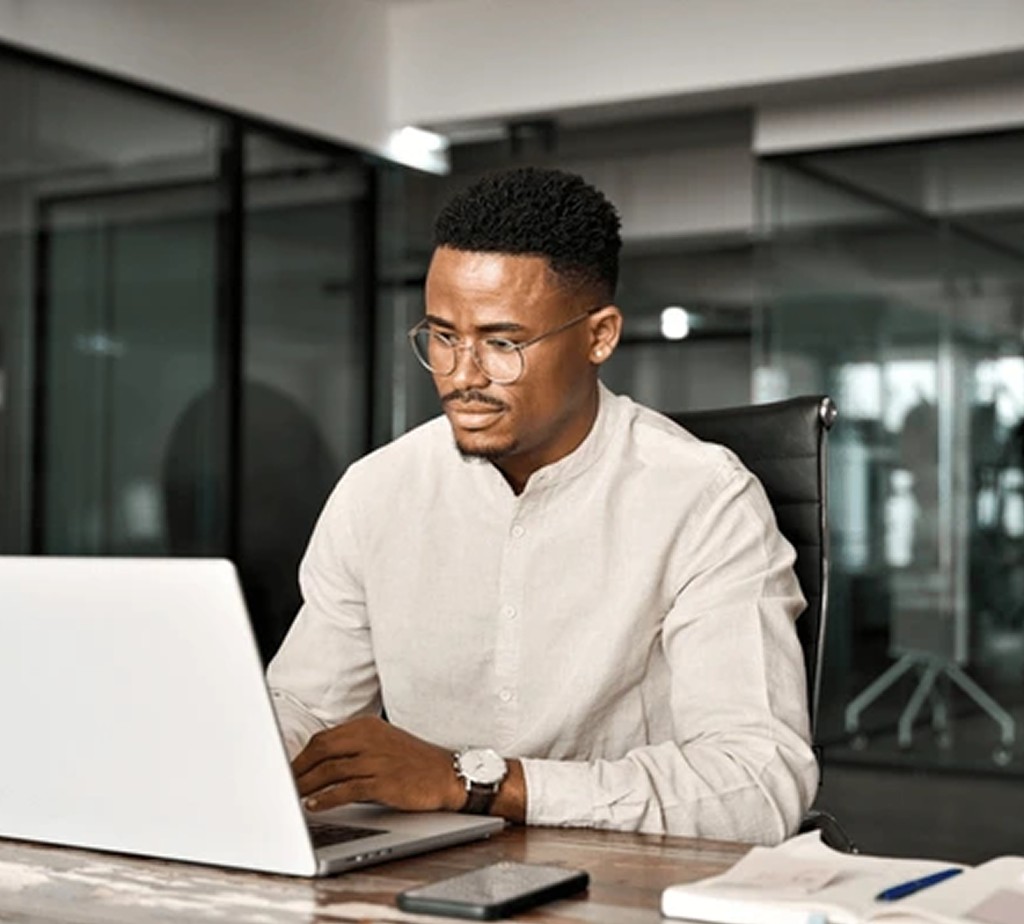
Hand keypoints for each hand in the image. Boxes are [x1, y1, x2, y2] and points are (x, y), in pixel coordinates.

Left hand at [291, 715, 465, 812]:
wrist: (449, 774)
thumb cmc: (413, 763)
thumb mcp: (382, 744)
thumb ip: (353, 748)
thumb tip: (317, 766)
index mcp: (366, 726)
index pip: (322, 739)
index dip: (300, 756)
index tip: (285, 771)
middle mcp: (369, 738)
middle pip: (321, 750)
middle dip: (297, 769)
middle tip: (281, 785)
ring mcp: (377, 759)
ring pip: (330, 770)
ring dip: (306, 785)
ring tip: (291, 797)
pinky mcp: (384, 780)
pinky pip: (346, 789)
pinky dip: (326, 798)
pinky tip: (314, 805)